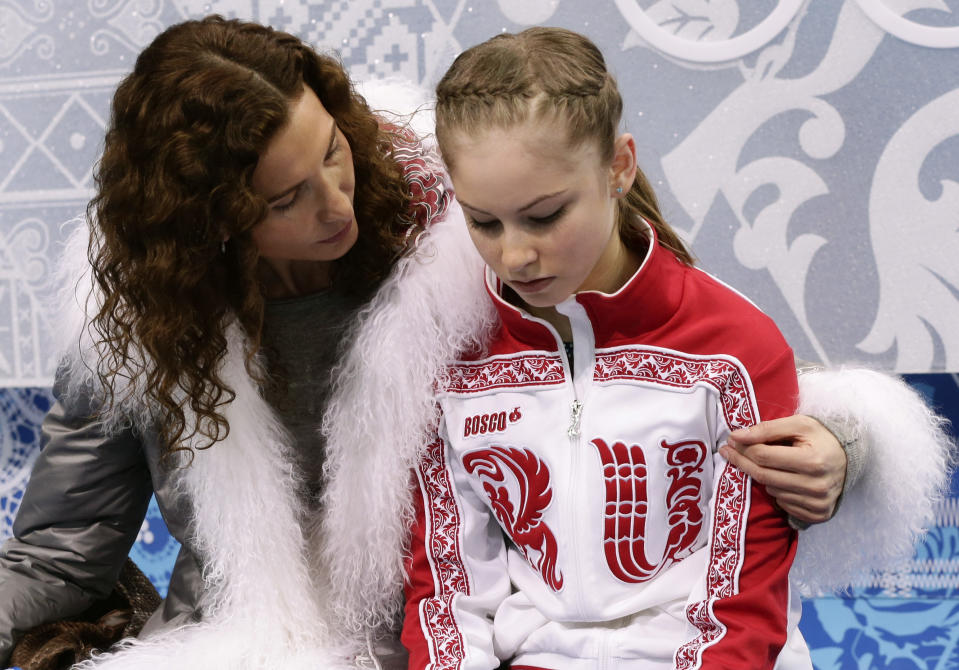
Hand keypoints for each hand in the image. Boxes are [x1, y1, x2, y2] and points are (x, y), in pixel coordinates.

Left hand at [719, 415, 846, 524]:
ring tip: (768, 463)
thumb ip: (766, 429)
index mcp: (813, 460)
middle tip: (728, 451)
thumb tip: (737, 436)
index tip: (730, 441)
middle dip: (742, 462)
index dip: (743, 448)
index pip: (764, 456)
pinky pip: (783, 505)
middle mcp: (817, 485)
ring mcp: (818, 503)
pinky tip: (784, 479)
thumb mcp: (798, 424)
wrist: (848, 458)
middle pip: (764, 476)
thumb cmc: (820, 437)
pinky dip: (777, 491)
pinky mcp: (818, 514)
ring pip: (771, 491)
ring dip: (763, 476)